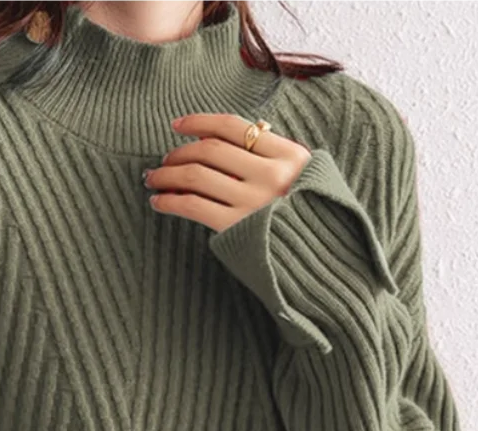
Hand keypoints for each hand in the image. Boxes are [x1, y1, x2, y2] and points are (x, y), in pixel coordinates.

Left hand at [142, 112, 311, 233]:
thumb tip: (229, 142)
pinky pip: (193, 206)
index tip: (177, 125)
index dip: (199, 122)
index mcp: (289, 155)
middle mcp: (271, 174)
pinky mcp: (237, 229)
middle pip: (210, 150)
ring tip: (153, 180)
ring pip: (196, 176)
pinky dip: (170, 200)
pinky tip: (158, 201)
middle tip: (163, 161)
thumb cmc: (311, 220)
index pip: (233, 127)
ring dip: (167, 175)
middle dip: (179, 153)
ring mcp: (253, 202)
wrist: (324, 262)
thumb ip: (275, 159)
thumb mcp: (307, 178)